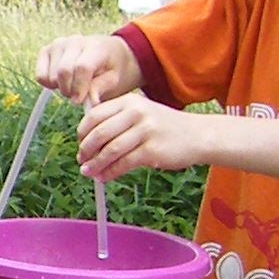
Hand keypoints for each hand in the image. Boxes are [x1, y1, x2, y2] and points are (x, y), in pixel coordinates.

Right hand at [35, 36, 134, 103]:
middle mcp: (75, 41)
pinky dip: (48, 84)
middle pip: (63, 72)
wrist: (105, 52)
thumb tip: (91, 102)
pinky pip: (40, 76)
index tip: (80, 101)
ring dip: (60, 87)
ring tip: (72, 86)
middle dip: (69, 90)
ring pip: (51, 75)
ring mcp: (58, 44)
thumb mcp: (113, 79)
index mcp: (96, 46)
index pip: (82, 67)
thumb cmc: (110, 68)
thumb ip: (101, 88)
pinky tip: (61, 82)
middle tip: (77, 96)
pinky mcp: (45, 50)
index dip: (79, 88)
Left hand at [77, 92, 200, 180]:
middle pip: (99, 133)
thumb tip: (87, 142)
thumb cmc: (163, 127)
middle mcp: (136, 113)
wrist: (198, 135)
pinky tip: (104, 177)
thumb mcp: (141, 113)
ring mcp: (145, 131)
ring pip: (110, 150)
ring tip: (88, 172)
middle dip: (85, 150)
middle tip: (81, 160)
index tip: (80, 144)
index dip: (82, 132)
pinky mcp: (152, 150)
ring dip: (95, 164)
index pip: (94, 115)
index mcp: (129, 102)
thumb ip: (116, 121)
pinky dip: (110, 172)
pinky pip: (123, 163)